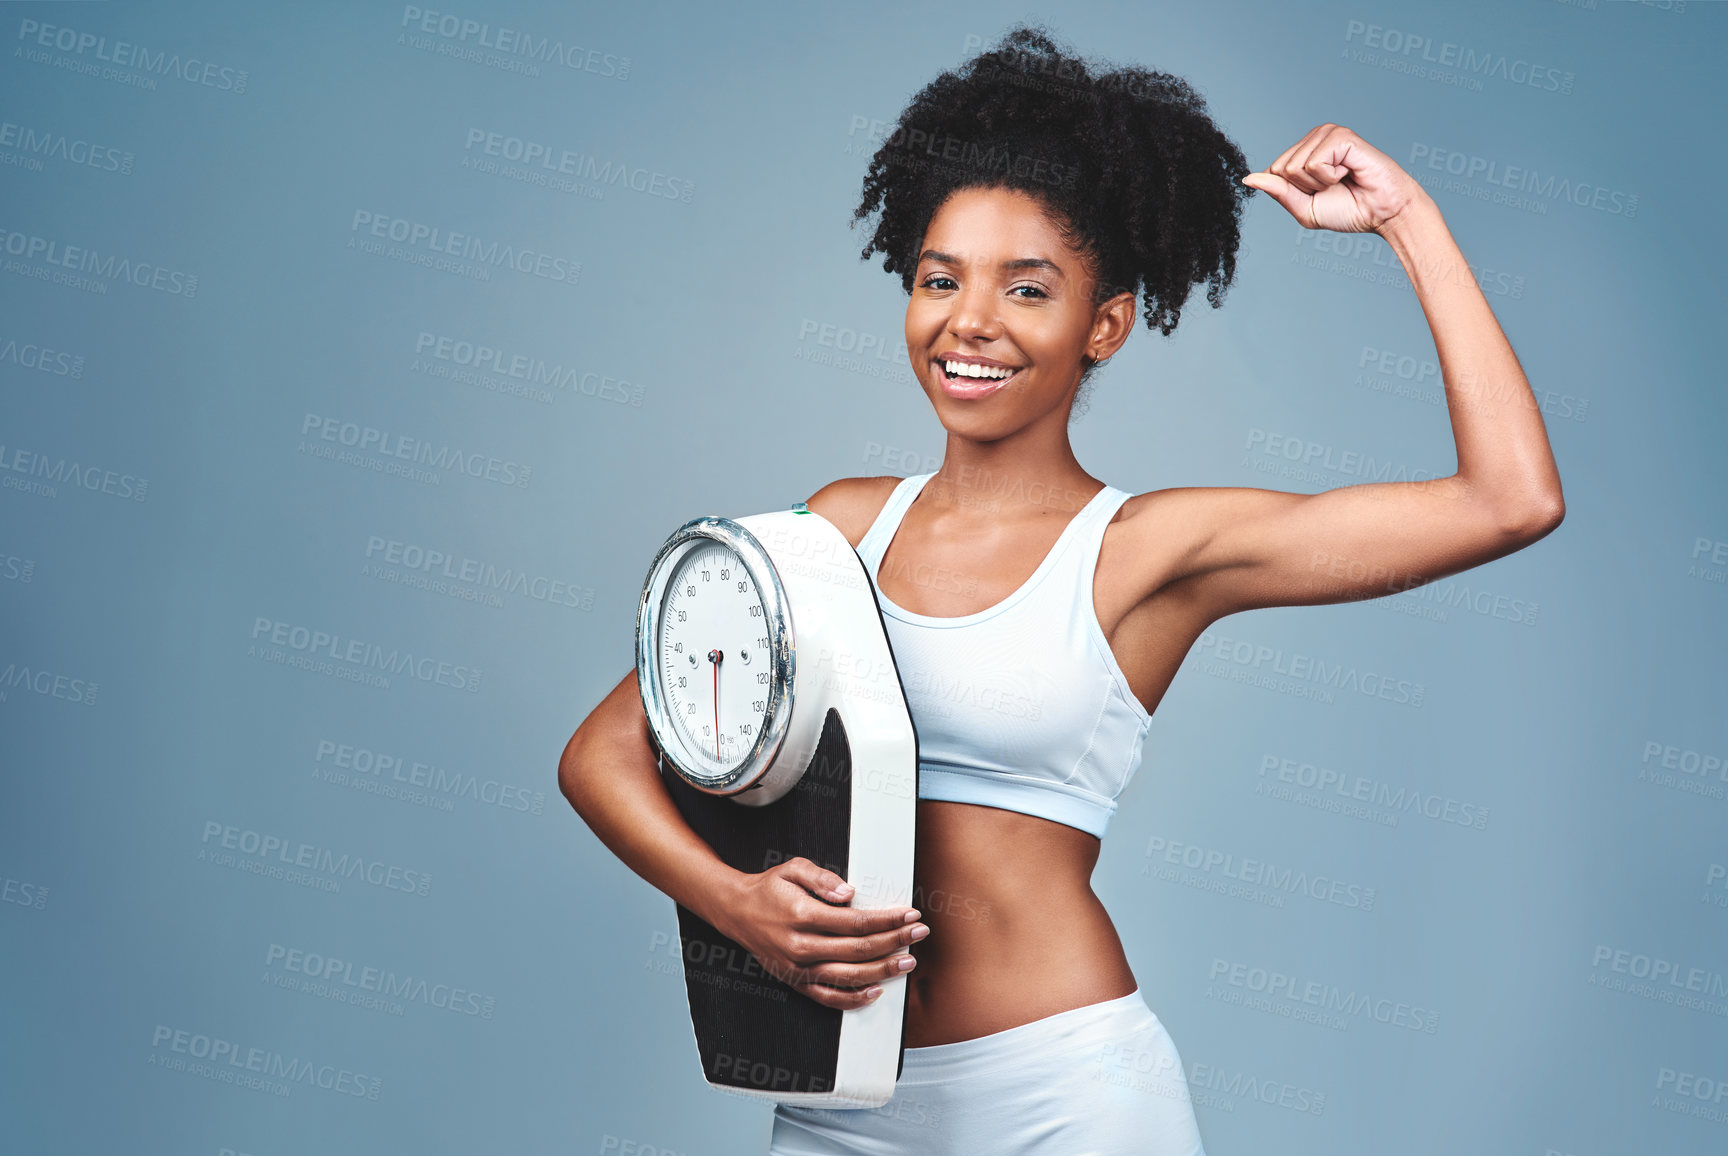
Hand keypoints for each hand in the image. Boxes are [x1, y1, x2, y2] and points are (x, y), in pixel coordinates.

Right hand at [714, 856, 927, 1010]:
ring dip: (883, 971)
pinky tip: (876, 991)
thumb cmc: (769, 888)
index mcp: (802, 915)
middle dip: (894, 941)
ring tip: (908, 962)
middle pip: (858, 949)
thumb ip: (823, 878)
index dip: (887, 920)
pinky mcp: (795, 982)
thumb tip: (850, 894)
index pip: (855, 922)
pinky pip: (829, 997)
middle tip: (919, 934)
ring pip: (849, 976)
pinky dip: (854, 998)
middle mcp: (801, 946)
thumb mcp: (793, 869)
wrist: (736, 912)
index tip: (909, 915)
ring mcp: (798, 969)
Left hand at [1243, 123, 1425, 233]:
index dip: (1293, 193)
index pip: (1272, 172)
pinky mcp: (1340, 135)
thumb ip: (1278, 192)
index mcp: (1302, 152)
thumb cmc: (1348, 209)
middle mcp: (1313, 138)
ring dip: (1318, 184)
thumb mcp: (1303, 208)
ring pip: (1294, 167)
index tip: (1320, 194)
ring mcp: (1326, 133)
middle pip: (1280, 169)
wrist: (1381, 213)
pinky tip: (1348, 172)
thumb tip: (1248, 178)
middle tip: (1332, 187)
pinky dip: (1329, 177)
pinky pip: (1313, 164)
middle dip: (1305, 189)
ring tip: (1342, 179)